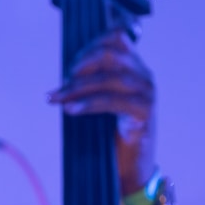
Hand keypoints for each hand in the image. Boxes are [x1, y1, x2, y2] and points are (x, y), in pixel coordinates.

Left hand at [49, 32, 156, 195]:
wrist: (131, 167)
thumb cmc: (112, 134)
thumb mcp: (102, 101)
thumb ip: (92, 82)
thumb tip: (65, 75)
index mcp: (135, 67)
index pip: (117, 37)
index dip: (90, 45)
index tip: (71, 66)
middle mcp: (144, 75)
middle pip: (110, 54)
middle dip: (80, 66)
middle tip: (61, 85)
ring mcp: (147, 93)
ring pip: (109, 78)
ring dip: (77, 88)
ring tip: (56, 98)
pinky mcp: (144, 112)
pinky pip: (112, 100)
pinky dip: (88, 104)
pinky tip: (71, 110)